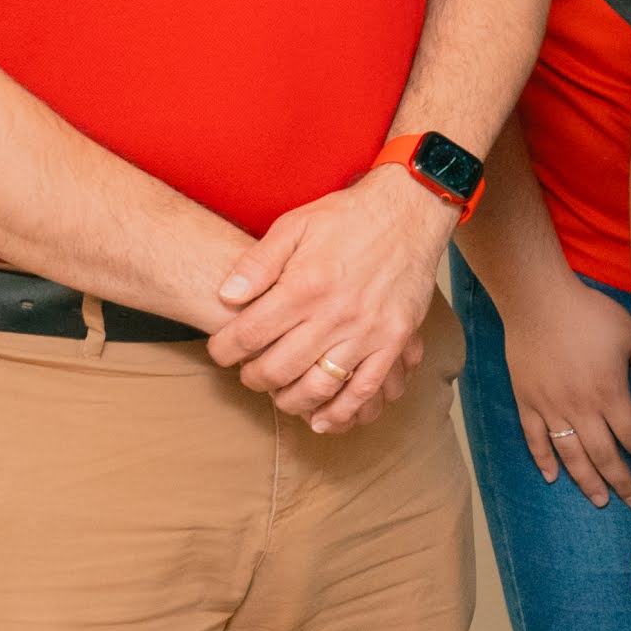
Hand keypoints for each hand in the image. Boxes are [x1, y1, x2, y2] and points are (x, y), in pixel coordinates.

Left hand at [204, 174, 453, 431]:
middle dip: (254, 378)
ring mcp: (367, 331)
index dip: (224, 350)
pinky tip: (323, 419)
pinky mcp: (394, 340)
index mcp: (304, 285)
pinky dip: (342, 411)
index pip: (249, 334)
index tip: (221, 351)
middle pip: (279, 368)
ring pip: (319, 386)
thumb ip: (258, 263)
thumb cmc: (348, 217)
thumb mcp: (295, 225)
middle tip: (249, 374)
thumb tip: (226, 297)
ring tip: (279, 395)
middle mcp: (334, 314)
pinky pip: (366, 388)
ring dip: (291, 401)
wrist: (409, 211)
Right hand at [499, 271, 630, 508]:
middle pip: (604, 455)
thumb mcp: (630, 333)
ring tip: (599, 500)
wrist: (537, 301)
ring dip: (586, 481)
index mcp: (609, 392)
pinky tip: (552, 477)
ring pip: (571, 455)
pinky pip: (535, 438)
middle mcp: (580, 407)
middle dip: (622, 482)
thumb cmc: (588, 313)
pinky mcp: (527, 401)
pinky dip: (543, 459)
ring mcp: (551, 407)